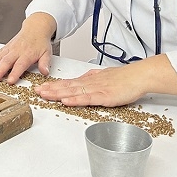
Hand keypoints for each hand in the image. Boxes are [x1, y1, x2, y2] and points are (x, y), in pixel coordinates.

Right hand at [0, 12, 56, 84]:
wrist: (35, 28)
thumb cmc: (40, 42)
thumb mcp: (47, 52)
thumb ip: (45, 63)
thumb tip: (45, 72)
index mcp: (27, 54)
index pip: (20, 65)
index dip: (15, 73)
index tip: (10, 81)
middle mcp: (16, 51)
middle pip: (6, 62)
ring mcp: (9, 49)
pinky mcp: (5, 48)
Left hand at [33, 54, 176, 106]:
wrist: (139, 75)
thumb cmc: (125, 78)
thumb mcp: (105, 77)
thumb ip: (93, 79)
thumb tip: (83, 82)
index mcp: (90, 80)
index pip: (69, 83)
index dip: (54, 86)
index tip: (42, 88)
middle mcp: (90, 83)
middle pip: (67, 86)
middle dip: (50, 90)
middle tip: (36, 92)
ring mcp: (96, 89)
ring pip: (74, 91)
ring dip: (58, 94)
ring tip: (45, 95)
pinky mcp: (105, 96)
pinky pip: (87, 98)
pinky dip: (75, 99)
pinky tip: (66, 101)